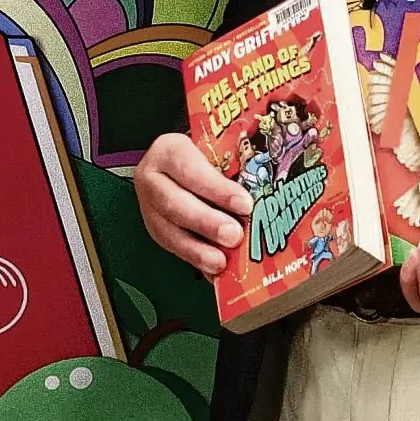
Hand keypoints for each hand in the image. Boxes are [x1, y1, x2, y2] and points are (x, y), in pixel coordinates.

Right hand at [135, 131, 249, 276]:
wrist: (183, 164)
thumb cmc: (207, 155)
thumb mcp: (218, 149)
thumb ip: (238, 163)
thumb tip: (269, 185)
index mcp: (169, 150)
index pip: (190, 168)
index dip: (217, 189)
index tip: (245, 204)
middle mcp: (153, 178)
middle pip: (174, 203)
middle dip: (206, 222)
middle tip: (234, 235)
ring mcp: (150, 208)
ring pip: (169, 231)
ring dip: (197, 250)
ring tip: (221, 262)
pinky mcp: (157, 230)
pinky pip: (174, 249)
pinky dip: (196, 261)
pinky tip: (215, 272)